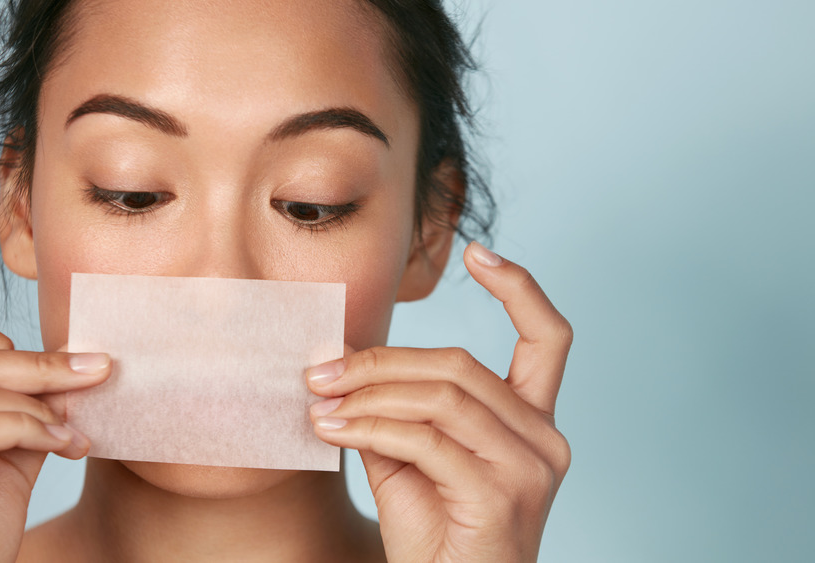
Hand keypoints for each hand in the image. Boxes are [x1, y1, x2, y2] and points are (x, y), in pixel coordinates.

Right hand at [0, 308, 110, 561]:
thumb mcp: (9, 453)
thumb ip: (29, 406)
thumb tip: (75, 362)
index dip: (3, 342)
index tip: (58, 368)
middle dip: (39, 366)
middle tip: (95, 375)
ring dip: (39, 407)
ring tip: (73, 432)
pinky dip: (27, 430)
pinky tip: (61, 446)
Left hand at [307, 242, 571, 561]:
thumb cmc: (432, 531)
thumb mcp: (410, 455)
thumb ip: (395, 405)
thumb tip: (344, 354)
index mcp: (532, 422)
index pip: (549, 340)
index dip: (521, 289)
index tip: (480, 253)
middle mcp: (544, 439)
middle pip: (460, 365)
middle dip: (380, 361)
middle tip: (321, 370)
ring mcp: (529, 469)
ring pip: (441, 396)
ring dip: (368, 394)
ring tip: (320, 401)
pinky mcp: (500, 497)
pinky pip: (425, 440)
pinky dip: (369, 428)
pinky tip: (333, 430)